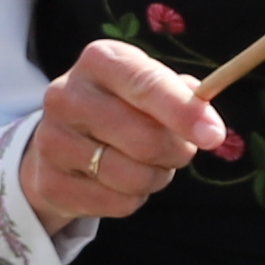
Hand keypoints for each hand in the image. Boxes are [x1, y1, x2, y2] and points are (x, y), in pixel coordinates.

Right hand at [19, 39, 218, 233]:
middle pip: (145, 139)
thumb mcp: (149, 86)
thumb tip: (207, 125)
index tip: (214, 135)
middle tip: (180, 150)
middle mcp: (66, 95)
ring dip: (156, 178)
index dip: (183, 111)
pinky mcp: (50, 182)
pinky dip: (132, 199)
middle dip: (177, 152)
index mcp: (99, 60)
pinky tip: (119, 182)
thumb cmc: (121, 107)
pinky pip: (117, 203)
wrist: (59, 142)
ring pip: (133, 177)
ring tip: (147, 166)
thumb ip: (183, 96)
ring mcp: (52, 141)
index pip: (145, 84)